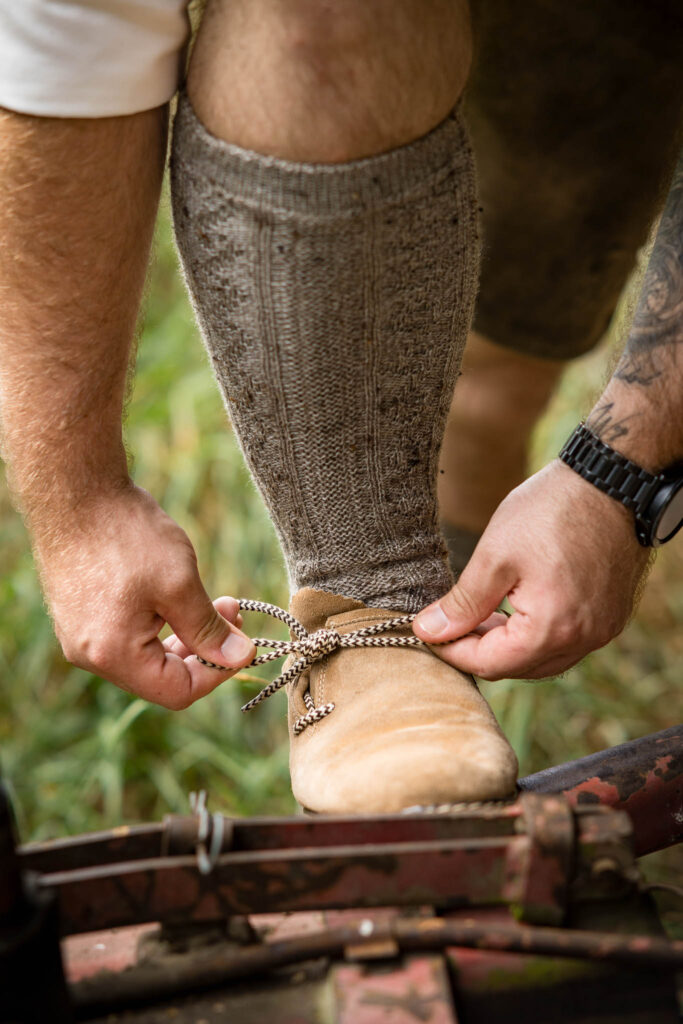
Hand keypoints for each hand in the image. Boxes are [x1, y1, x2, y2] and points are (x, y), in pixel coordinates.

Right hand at [36, 484, 254, 707]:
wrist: (75, 492)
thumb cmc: (127, 535)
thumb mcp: (180, 583)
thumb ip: (209, 629)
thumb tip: (240, 658)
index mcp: (114, 655)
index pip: (178, 692)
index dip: (218, 673)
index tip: (244, 643)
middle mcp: (90, 655)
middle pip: (160, 677)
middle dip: (204, 650)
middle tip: (233, 612)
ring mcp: (80, 636)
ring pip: (145, 657)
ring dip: (185, 635)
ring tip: (215, 600)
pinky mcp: (80, 617)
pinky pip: (127, 636)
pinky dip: (159, 624)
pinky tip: (177, 595)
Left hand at [414, 460, 651, 678]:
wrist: (610, 480)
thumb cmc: (550, 511)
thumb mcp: (495, 556)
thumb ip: (462, 603)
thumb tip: (429, 631)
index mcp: (553, 629)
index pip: (490, 664)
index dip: (452, 651)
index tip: (427, 632)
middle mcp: (585, 640)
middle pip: (517, 668)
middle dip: (480, 650)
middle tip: (451, 621)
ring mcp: (603, 630)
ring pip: (543, 659)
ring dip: (509, 645)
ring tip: (482, 613)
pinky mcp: (612, 615)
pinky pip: (567, 641)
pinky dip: (537, 634)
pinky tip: (517, 607)